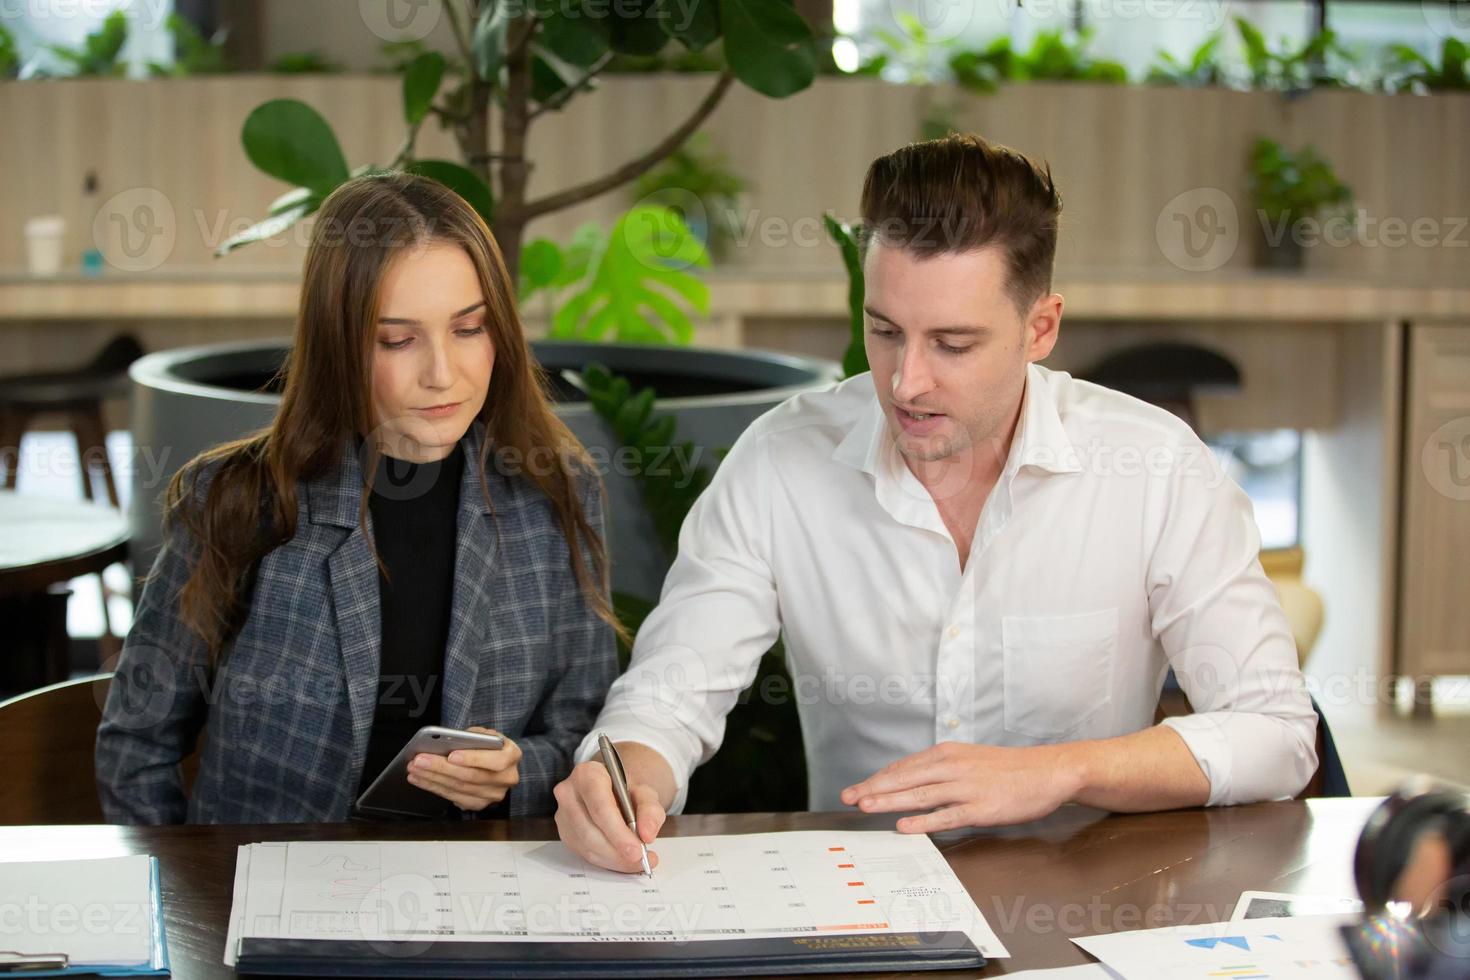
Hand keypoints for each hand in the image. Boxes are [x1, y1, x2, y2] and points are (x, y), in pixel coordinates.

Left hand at [406, 726, 521, 811]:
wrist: (499, 763)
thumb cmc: (489, 745)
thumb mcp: (486, 734)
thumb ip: (473, 737)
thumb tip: (448, 741)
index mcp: (512, 756)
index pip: (495, 761)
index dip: (472, 759)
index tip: (451, 755)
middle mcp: (506, 778)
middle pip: (471, 776)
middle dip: (441, 768)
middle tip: (419, 760)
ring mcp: (493, 795)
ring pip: (458, 789)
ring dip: (432, 779)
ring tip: (414, 769)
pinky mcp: (479, 804)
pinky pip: (453, 797)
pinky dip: (434, 788)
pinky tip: (421, 779)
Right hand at [554, 758, 665, 873]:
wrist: (614, 790)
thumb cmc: (626, 789)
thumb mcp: (645, 793)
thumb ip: (650, 811)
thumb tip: (647, 834)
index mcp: (587, 774)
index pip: (600, 807)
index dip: (618, 832)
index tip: (637, 849)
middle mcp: (569, 793)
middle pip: (591, 831)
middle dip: (618, 851)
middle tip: (641, 858)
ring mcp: (563, 815)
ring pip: (587, 847)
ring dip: (614, 859)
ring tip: (637, 861)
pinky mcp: (565, 834)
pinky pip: (585, 854)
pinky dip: (607, 861)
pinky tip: (623, 859)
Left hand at [840, 741, 1082, 832]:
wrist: (1048, 771)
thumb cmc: (1008, 768)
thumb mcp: (969, 759)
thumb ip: (942, 769)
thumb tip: (912, 781)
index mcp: (948, 754)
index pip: (904, 767)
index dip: (878, 779)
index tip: (857, 788)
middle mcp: (953, 767)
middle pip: (905, 778)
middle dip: (874, 788)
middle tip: (848, 798)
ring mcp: (966, 788)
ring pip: (920, 795)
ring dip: (890, 801)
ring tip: (865, 807)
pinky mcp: (981, 808)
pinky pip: (946, 816)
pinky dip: (923, 821)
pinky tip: (904, 825)